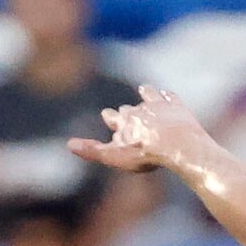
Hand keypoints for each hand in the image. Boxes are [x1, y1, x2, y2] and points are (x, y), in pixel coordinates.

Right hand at [67, 84, 206, 175]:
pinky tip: (167, 94)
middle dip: (127, 110)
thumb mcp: (114, 156)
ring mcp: (158, 106)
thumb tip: (69, 144)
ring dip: (146, 92)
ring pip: (150, 95)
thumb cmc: (144, 153)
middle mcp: (138, 109)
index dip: (109, 116)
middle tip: (126, 110)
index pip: (111, 116)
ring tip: (144, 88)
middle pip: (130, 108)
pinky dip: (167, 96)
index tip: (106, 114)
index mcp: (123, 121)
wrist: (176, 143)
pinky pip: (170, 97)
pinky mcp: (176, 107)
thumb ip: (92, 150)